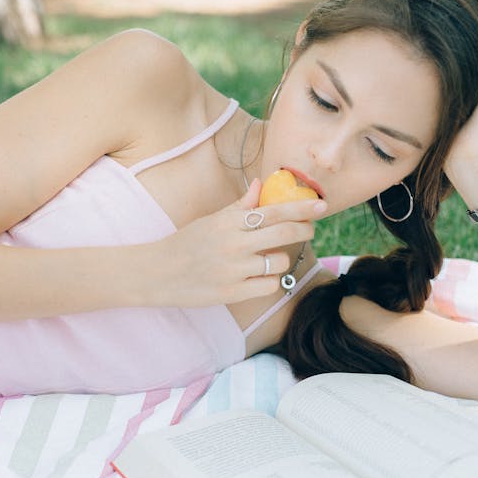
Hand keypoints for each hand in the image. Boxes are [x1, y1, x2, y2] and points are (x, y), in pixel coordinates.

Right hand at [149, 180, 326, 307]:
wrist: (157, 273)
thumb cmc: (186, 244)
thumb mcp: (211, 220)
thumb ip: (239, 206)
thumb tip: (261, 185)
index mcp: (228, 222)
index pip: (274, 210)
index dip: (302, 208)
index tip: (321, 206)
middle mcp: (233, 243)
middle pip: (283, 233)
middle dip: (304, 229)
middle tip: (310, 229)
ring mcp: (234, 269)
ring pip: (279, 261)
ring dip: (281, 259)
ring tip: (270, 258)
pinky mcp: (232, 293)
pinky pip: (269, 285)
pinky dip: (269, 280)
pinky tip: (259, 277)